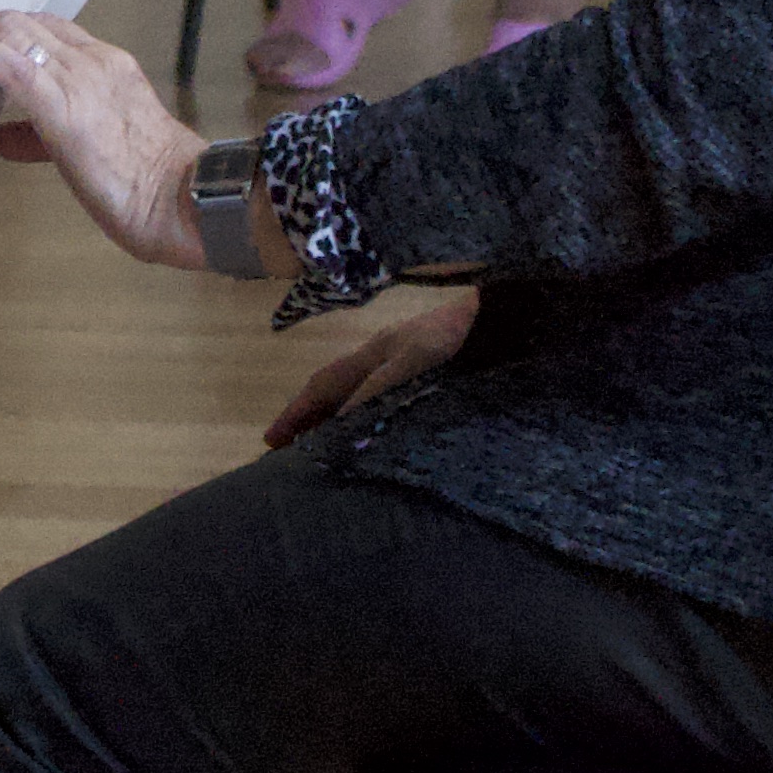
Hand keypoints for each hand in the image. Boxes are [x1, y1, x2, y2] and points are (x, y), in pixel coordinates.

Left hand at [0, 8, 212, 269]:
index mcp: (106, 67)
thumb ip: (43, 138)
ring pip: (9, 33)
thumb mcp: (89, 151)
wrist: (190, 202)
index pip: (41, 27)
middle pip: (17, 20)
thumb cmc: (147, 186)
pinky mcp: (69, 110)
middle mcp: (93, 63)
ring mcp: (82, 82)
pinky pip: (17, 66)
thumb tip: (2, 140)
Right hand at [266, 288, 480, 445]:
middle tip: (285, 452)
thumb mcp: (414, 359)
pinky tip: (370, 439)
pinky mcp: (428, 382)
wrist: (502, 320)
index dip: (296, 413)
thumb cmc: (455, 337)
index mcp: (373, 354)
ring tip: (319, 452)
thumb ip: (377, 388)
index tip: (270, 442)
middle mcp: (383, 361)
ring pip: (357, 399)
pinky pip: (383, 405)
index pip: (323, 385)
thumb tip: (340, 424)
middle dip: (307, 420)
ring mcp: (404, 369)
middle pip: (334, 392)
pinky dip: (365, 423)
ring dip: (334, 423)